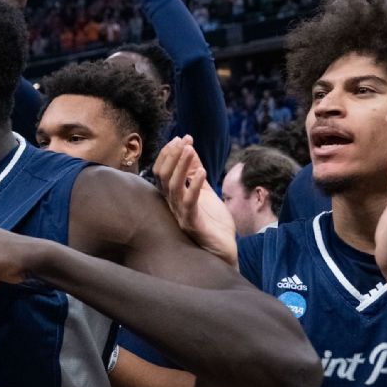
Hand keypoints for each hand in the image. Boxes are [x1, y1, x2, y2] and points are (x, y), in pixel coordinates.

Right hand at [152, 136, 237, 265]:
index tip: (182, 137)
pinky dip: (194, 185)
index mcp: (173, 197)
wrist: (224, 249)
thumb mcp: (205, 191)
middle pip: (164, 176)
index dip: (170, 153)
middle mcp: (172, 205)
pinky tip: (202, 172)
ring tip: (190, 149)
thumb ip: (196, 172)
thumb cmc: (213, 222)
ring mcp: (180, 215)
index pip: (162, 171)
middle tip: (184, 140)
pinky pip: (189, 202)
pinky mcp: (192, 223)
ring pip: (173, 187)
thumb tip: (190, 149)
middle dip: (173, 156)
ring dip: (182, 166)